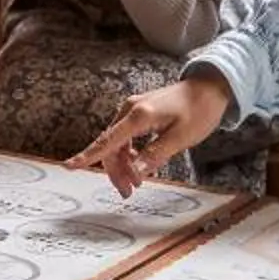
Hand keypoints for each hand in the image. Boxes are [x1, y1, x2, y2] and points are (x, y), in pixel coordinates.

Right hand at [68, 73, 233, 197]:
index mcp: (139, 115)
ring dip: (122, 165)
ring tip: (136, 183)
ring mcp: (132, 110)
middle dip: (115, 171)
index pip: (108, 140)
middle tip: (128, 192)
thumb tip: (136, 173)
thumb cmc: (199, 110)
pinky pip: (124, 138)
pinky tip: (140, 166)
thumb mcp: (181, 137)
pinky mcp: (137, 113)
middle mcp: (130, 110)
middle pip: (109, 146)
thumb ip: (156, 154)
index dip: (87, 155)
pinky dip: (129, 154)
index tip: (69, 166)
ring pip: (116, 144)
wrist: (209, 88)